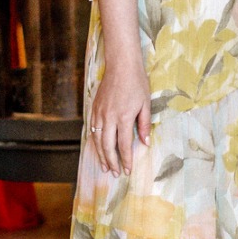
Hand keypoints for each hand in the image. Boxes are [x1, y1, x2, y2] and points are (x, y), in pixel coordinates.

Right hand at [89, 61, 150, 175]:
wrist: (121, 65)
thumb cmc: (137, 83)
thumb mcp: (146, 104)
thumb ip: (144, 124)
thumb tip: (145, 143)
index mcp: (123, 117)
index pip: (123, 144)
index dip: (125, 159)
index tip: (127, 170)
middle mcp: (109, 117)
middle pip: (107, 146)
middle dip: (111, 161)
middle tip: (114, 173)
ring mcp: (99, 113)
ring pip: (96, 139)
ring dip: (100, 154)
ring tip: (104, 166)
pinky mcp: (94, 108)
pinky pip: (92, 129)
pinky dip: (93, 141)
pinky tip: (97, 148)